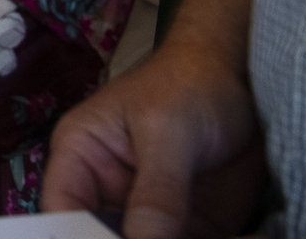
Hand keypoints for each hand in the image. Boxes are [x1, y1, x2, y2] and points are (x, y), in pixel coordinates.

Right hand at [44, 41, 268, 238]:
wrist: (242, 83)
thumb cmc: (187, 86)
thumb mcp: (166, 129)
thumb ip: (157, 189)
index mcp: (81, 156)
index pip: (63, 208)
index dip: (77, 236)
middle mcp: (109, 192)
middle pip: (100, 237)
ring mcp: (150, 215)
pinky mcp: (191, 229)